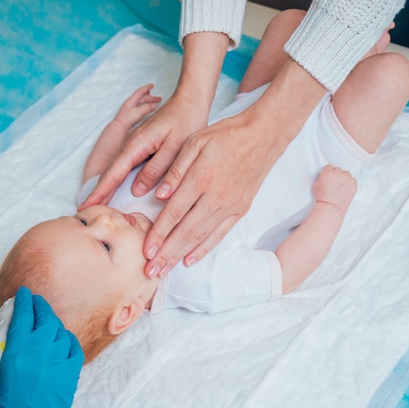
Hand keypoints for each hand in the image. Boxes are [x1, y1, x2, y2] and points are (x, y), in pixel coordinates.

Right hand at [0, 286, 83, 407]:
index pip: (23, 315)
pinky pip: (72, 347)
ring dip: (50, 322)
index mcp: (18, 351)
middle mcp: (42, 351)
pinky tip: (59, 338)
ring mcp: (60, 362)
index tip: (23, 294)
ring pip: (58, 330)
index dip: (23, 301)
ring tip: (44, 320)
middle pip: (44, 317)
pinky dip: (65, 339)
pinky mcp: (71, 374)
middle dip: (38, 306)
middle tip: (33, 303)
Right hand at [80, 31, 229, 208]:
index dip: (101, 192)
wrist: (189, 100)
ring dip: (106, 187)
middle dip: (98, 192)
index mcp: (137, 145)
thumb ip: (157, 169)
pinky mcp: (141, 147)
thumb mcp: (176, 147)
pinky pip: (125, 166)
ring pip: (117, 170)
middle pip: (111, 173)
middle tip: (84, 210)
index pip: (114, 173)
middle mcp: (131, 145)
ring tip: (96, 204)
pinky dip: (117, 179)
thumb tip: (137, 190)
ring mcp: (134, 145)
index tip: (87, 205)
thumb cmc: (185, 121)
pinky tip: (115, 189)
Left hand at [112, 83, 161, 130]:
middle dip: (151, 97)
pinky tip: (146, 107)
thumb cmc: (126, 120)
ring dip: (148, 100)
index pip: (140, 92)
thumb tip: (154, 105)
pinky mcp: (130, 112)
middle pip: (142, 97)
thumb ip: (146, 109)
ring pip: (141, 101)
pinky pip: (139, 105)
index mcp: (132, 101)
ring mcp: (130, 107)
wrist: (119, 126)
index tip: (152, 85)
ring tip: (153, 101)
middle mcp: (130, 102)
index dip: (146, 88)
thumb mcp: (138, 113)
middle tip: (159, 99)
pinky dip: (144, 104)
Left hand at [140, 109, 273, 276]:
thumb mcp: (195, 141)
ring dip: (180, 256)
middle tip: (150, 272)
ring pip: (200, 237)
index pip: (174, 213)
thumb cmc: (225, 136)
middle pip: (185, 232)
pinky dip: (203, 249)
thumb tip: (158, 195)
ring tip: (164, 271)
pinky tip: (189, 260)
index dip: (158, 234)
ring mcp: (229, 206)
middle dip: (166, 254)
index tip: (145, 251)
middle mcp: (215, 197)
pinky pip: (219, 235)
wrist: (263, 137)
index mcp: (201, 178)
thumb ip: (175, 169)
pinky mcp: (239, 210)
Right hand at [313, 165, 357, 212]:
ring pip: (346, 174)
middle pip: (338, 169)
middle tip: (333, 183)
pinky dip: (349, 183)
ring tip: (339, 186)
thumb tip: (325, 175)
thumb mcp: (316, 185)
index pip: (329, 167)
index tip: (328, 177)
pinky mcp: (353, 183)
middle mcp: (338, 174)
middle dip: (336, 175)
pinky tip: (345, 189)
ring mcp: (347, 178)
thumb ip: (322, 177)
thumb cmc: (322, 198)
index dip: (328, 173)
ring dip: (343, 178)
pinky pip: (352, 179)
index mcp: (328, 172)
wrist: (331, 207)